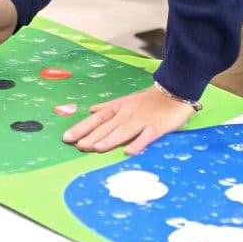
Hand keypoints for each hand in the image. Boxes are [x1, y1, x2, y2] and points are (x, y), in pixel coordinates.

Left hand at [62, 85, 195, 154]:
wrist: (176, 89)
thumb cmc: (149, 100)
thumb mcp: (126, 101)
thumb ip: (108, 107)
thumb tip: (91, 110)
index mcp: (119, 108)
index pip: (97, 118)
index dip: (82, 128)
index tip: (67, 138)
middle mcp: (127, 114)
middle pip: (107, 126)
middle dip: (91, 136)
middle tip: (77, 146)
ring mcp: (142, 120)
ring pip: (123, 131)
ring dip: (109, 140)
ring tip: (96, 149)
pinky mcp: (158, 127)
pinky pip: (146, 136)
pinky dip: (138, 143)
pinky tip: (128, 152)